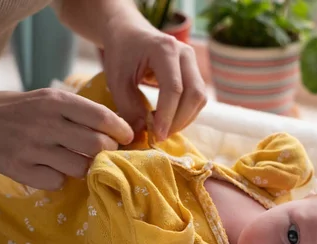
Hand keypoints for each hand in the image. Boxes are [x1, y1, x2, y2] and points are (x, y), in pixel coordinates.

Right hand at [0, 88, 133, 189]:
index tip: (127, 137)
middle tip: (105, 152)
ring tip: (74, 160)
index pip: (101, 117)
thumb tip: (119, 131)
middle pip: (96, 145)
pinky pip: (57, 182)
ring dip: (84, 167)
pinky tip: (50, 168)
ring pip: (80, 167)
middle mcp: (44, 122)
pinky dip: (59, 178)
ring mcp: (31, 147)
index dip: (121, 130)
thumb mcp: (48, 98)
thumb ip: (79, 112)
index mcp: (54, 100)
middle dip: (108, 151)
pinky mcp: (19, 169)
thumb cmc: (21, 109)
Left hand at [102, 24, 207, 140]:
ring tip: (162, 129)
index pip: (174, 88)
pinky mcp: (194, 72)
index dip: (167, 116)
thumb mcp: (116, 80)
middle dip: (179, 120)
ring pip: (199, 98)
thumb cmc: (121, 54)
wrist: (129, 34)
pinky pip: (197, 98)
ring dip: (184, 119)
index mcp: (164, 50)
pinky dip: (185, 114)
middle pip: (194, 94)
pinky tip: (167, 120)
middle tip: (160, 136)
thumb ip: (128, 107)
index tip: (157, 135)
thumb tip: (142, 133)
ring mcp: (192, 62)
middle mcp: (185, 53)